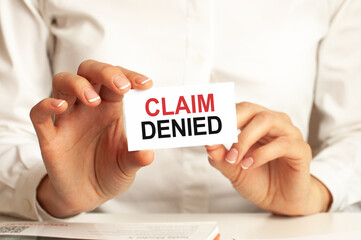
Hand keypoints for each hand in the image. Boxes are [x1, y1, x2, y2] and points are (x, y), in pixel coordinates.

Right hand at [30, 60, 153, 217]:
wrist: (88, 196)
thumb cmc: (112, 172)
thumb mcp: (128, 166)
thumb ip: (137, 157)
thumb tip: (148, 153)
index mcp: (111, 108)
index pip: (118, 80)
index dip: (130, 76)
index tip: (147, 85)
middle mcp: (89, 107)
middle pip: (90, 71)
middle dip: (105, 72)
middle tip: (122, 87)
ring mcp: (68, 119)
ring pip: (63, 82)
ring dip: (78, 84)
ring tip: (94, 100)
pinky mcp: (50, 136)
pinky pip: (39, 114)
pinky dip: (46, 105)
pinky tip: (60, 107)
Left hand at [206, 102, 331, 214]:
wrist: (280, 202)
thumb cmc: (258, 180)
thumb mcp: (232, 169)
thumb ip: (220, 155)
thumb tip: (207, 142)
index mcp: (255, 123)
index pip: (237, 109)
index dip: (221, 116)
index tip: (206, 130)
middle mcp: (273, 123)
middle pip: (251, 109)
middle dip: (231, 120)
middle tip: (217, 138)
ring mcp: (289, 133)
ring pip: (266, 120)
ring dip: (244, 139)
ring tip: (234, 158)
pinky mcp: (301, 149)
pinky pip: (282, 143)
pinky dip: (262, 153)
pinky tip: (250, 164)